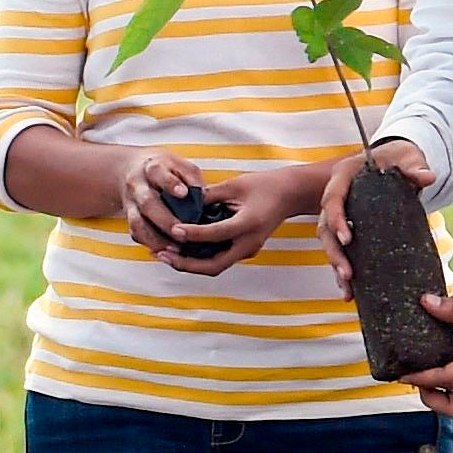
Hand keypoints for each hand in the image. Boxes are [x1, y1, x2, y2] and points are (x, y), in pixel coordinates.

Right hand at [111, 147, 216, 270]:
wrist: (133, 170)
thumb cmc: (165, 169)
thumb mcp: (180, 165)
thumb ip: (192, 179)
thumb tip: (205, 199)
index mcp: (152, 168)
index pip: (159, 174)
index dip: (170, 184)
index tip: (184, 193)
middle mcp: (137, 186)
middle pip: (147, 203)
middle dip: (165, 220)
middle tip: (183, 231)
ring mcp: (131, 203)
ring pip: (137, 223)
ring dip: (155, 238)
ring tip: (174, 248)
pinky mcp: (129, 218)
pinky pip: (135, 233)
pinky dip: (149, 243)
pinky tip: (164, 251)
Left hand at [154, 159, 321, 280]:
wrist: (289, 194)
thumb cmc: (263, 186)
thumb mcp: (234, 185)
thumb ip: (207, 196)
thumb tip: (179, 204)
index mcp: (249, 224)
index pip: (216, 234)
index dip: (192, 234)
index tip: (173, 230)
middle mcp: (249, 243)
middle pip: (214, 265)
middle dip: (186, 264)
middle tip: (162, 254)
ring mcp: (247, 250)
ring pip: (214, 266)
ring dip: (189, 264)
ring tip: (164, 254)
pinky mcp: (242, 250)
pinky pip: (218, 259)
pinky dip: (198, 258)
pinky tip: (179, 250)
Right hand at [321, 140, 434, 276]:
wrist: (393, 160)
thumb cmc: (397, 158)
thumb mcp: (407, 158)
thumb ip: (415, 167)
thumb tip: (427, 177)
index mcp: (343, 176)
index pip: (332, 198)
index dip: (336, 219)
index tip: (348, 238)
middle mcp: (335, 196)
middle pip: (325, 227)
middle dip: (334, 252)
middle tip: (347, 273)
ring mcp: (340, 213)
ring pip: (329, 242)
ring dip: (336, 265)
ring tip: (347, 288)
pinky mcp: (348, 227)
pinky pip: (340, 249)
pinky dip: (343, 269)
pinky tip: (350, 291)